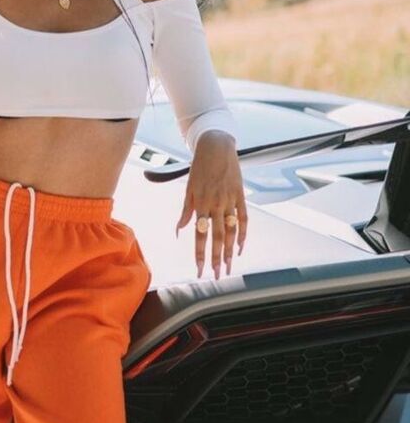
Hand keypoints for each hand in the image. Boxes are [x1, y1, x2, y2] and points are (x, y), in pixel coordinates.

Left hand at [175, 131, 246, 278]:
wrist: (216, 146)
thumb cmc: (199, 167)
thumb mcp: (189, 187)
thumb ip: (186, 210)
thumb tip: (179, 230)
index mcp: (200, 203)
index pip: (200, 234)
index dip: (200, 254)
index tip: (199, 270)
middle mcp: (216, 204)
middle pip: (217, 237)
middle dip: (216, 258)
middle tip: (216, 276)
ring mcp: (230, 200)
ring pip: (231, 231)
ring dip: (230, 251)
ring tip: (229, 268)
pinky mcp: (240, 195)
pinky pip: (243, 218)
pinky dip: (243, 234)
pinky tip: (240, 248)